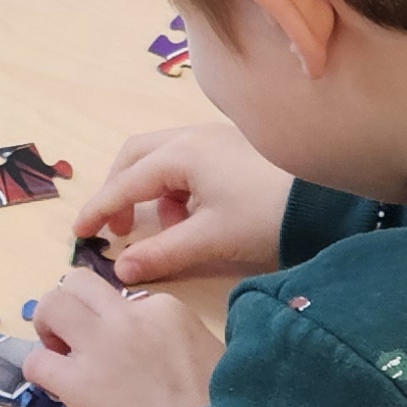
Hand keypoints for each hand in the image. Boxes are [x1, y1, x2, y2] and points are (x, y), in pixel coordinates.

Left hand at [25, 270, 222, 406]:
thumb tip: (155, 342)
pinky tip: (53, 385)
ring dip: (47, 326)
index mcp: (165, 308)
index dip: (115, 320)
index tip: (121, 347)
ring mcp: (100, 347)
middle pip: (79, 282)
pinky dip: (37, 370)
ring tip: (57, 352)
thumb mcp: (210, 351)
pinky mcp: (77, 382)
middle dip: (70, 303)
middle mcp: (127, 317)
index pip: (123, 296)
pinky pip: (36, 361)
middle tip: (72, 334)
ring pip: (51, 304)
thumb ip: (177, 335)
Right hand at [72, 123, 295, 285]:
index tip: (78, 232)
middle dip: (120, 190)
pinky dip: (176, 186)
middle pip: (136, 155)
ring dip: (150, 189)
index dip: (99, 209)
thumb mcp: (209, 239)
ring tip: (167, 226)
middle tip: (120, 227)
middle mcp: (192, 136)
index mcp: (180, 154)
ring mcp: (215, 137)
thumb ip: (160, 254)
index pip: (125, 182)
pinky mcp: (233, 146)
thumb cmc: (263, 216)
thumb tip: (119, 269)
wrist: (327, 203)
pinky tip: (194, 215)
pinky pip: (187, 160)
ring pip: (161, 156)